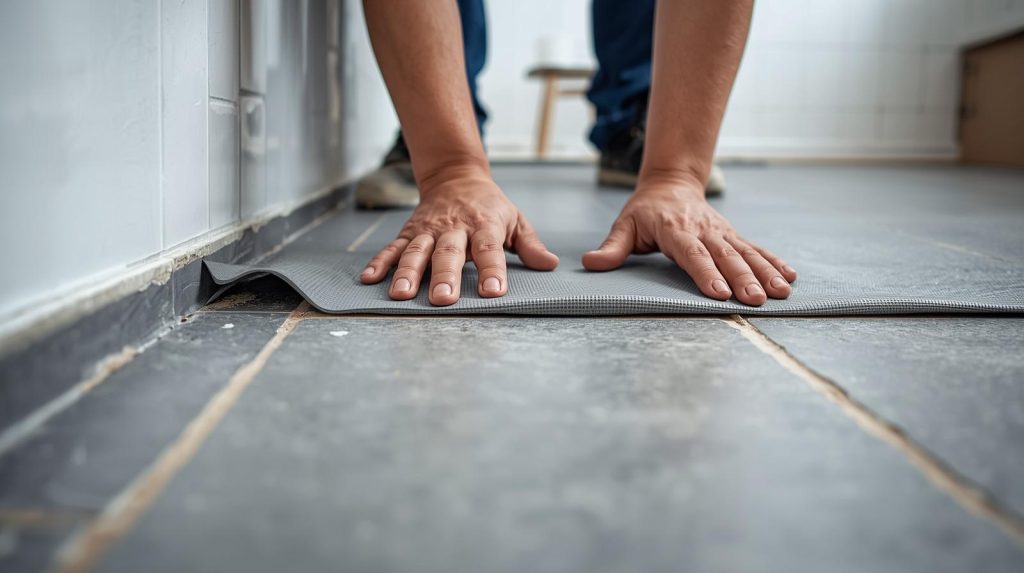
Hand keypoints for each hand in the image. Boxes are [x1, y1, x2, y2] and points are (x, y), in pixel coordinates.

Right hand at [360, 175, 558, 305]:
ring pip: (416, 252)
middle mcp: (454, 227)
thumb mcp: (515, 220)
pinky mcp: (409, 232)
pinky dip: (380, 262)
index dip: (492, 271)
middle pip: (449, 253)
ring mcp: (428, 229)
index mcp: (483, 225)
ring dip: (407, 273)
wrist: (456, 176)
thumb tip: (551, 264)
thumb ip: (530, 245)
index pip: (489, 250)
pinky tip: (370, 279)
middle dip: (445, 276)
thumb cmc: (490, 206)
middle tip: (443, 300)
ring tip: (401, 295)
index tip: (493, 293)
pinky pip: (392, 247)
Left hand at [582, 176, 796, 305]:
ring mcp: (721, 232)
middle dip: (742, 279)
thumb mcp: (625, 224)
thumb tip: (590, 262)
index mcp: (675, 229)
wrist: (671, 182)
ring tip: (780, 292)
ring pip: (745, 253)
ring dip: (764, 273)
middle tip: (755, 300)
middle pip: (725, 256)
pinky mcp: (732, 235)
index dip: (706, 273)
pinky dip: (773, 261)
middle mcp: (702, 230)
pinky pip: (755, 248)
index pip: (692, 254)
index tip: (719, 293)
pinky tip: (790, 276)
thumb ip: (612, 247)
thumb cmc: (645, 210)